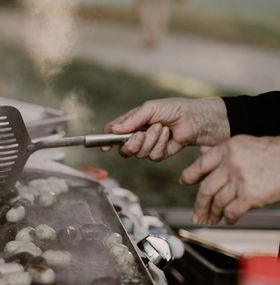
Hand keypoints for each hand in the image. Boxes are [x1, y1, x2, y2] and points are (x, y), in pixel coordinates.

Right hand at [102, 97, 229, 160]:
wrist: (196, 119)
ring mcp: (148, 145)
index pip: (113, 133)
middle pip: (124, 149)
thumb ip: (132, 120)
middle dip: (132, 143)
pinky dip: (161, 145)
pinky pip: (153, 156)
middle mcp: (137, 135)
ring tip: (161, 128)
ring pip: (139, 153)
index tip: (107, 146)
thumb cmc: (174, 109)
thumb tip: (114, 130)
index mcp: (131, 123)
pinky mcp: (159, 153)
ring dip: (151, 141)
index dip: (107, 140)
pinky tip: (168, 136)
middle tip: (141, 134)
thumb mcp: (150, 109)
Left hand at [180, 135, 279, 224]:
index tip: (184, 182)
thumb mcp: (246, 145)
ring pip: (218, 201)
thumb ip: (226, 154)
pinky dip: (229, 217)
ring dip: (214, 213)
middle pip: (206, 188)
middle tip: (197, 215)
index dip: (190, 175)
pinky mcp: (250, 195)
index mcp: (228, 148)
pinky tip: (229, 219)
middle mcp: (231, 163)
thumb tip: (204, 160)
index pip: (201, 164)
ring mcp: (240, 180)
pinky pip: (232, 210)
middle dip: (200, 205)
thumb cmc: (275, 154)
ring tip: (212, 220)